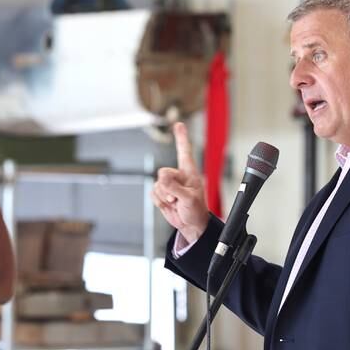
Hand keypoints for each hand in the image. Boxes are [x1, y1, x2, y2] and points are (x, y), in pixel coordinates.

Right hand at [151, 122, 208, 243]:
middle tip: (176, 197)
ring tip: (175, 202)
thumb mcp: (188, 198)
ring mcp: (169, 185)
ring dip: (164, 196)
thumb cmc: (196, 210)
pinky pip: (153, 193)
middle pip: (163, 172)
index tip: (178, 124)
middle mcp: (178, 176)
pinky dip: (159, 201)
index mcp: (190, 172)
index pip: (184, 151)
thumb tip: (162, 180)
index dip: (181, 137)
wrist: (191, 225)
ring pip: (157, 185)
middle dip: (167, 187)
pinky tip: (169, 205)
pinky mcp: (162, 194)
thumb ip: (175, 188)